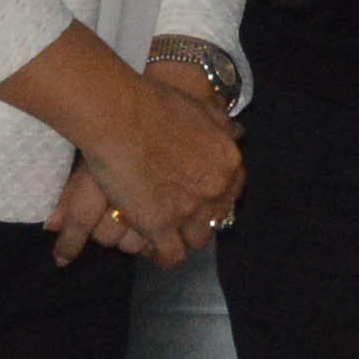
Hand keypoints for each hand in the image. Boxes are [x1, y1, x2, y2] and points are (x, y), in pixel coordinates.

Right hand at [71, 56, 245, 264]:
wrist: (121, 115)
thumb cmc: (154, 103)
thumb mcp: (200, 107)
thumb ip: (220, 124)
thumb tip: (237, 132)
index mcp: (227, 161)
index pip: (232, 192)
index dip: (214, 197)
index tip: (199, 198)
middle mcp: (214, 189)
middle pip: (215, 219)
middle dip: (200, 220)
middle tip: (180, 217)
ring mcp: (189, 210)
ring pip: (196, 241)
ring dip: (183, 238)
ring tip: (166, 235)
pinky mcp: (160, 226)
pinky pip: (171, 256)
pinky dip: (162, 255)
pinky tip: (152, 248)